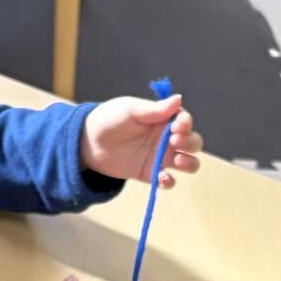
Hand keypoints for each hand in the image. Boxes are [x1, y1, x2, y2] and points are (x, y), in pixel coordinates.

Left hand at [81, 94, 202, 187]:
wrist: (87, 142)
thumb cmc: (109, 119)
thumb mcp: (130, 110)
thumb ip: (154, 109)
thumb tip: (178, 98)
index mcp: (163, 119)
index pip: (185, 120)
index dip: (186, 124)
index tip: (176, 127)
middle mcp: (166, 138)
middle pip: (193, 142)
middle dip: (191, 142)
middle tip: (174, 141)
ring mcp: (160, 157)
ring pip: (189, 162)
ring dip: (190, 163)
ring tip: (178, 162)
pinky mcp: (151, 174)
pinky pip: (169, 181)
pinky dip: (170, 182)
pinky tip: (162, 178)